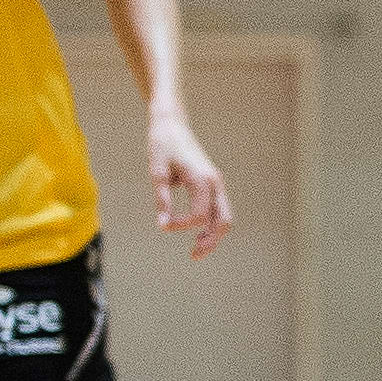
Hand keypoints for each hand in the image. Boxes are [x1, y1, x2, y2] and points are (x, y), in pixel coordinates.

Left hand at [147, 106, 232, 258]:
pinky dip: (212, 225)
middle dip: (211, 240)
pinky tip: (198, 234)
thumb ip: (162, 200)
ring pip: (224, 217)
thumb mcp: (157, 172)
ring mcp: (216, 183)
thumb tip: (163, 225)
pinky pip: (218, 209)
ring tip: (197, 251)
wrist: (172, 124)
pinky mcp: (212, 184)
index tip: (163, 225)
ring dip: (213, 235)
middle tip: (193, 256)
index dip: (181, 225)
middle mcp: (214, 183)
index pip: (199, 215)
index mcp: (202, 180)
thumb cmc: (163, 145)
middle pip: (222, 221)